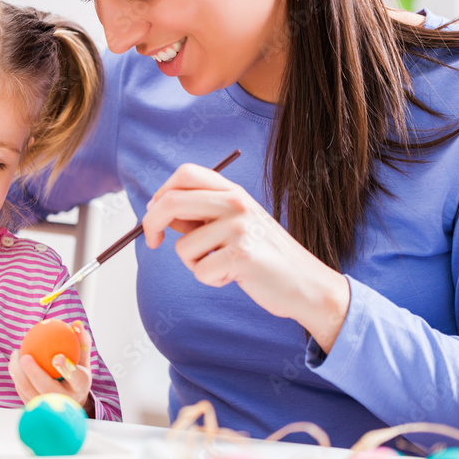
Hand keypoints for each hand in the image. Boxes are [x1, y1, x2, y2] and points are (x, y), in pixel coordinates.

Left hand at [8, 320, 94, 414]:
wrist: (70, 398)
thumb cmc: (77, 372)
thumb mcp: (82, 358)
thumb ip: (81, 341)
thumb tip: (76, 323)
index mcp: (80, 386)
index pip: (75, 378)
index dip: (66, 368)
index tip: (56, 356)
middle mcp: (65, 400)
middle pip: (47, 388)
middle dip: (35, 373)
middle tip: (25, 356)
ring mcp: (49, 406)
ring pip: (30, 392)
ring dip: (19, 374)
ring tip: (16, 355)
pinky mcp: (35, 407)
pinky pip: (22, 392)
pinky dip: (17, 378)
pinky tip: (14, 363)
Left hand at [142, 163, 349, 352]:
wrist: (307, 284)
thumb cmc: (264, 256)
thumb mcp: (234, 225)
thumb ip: (202, 215)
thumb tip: (158, 211)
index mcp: (233, 191)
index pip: (185, 174)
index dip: (161, 193)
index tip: (155, 214)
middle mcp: (236, 203)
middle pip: (172, 202)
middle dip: (151, 224)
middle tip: (153, 242)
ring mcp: (239, 227)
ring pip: (183, 247)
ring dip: (195, 264)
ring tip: (224, 265)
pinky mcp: (242, 255)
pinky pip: (200, 271)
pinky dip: (212, 280)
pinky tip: (235, 276)